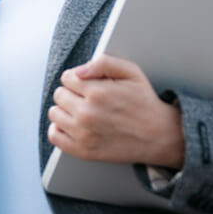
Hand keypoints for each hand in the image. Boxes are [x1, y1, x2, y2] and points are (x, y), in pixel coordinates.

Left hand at [48, 55, 184, 167]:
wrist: (159, 136)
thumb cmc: (144, 103)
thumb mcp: (132, 72)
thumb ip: (104, 62)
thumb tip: (79, 70)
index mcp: (97, 92)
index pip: (66, 78)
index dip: (77, 78)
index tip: (87, 84)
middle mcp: (87, 113)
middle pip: (59, 95)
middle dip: (70, 93)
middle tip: (86, 98)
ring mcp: (83, 134)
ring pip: (54, 114)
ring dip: (64, 110)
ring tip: (81, 111)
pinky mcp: (82, 151)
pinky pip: (54, 136)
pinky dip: (59, 129)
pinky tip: (72, 125)